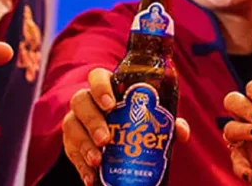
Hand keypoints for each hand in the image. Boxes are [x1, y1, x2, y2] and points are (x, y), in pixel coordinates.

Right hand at [62, 67, 193, 183]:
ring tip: (97, 161)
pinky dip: (80, 166)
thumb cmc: (135, 121)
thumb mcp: (151, 120)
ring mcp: (76, 121)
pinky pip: (70, 152)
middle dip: (92, 121)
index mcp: (108, 88)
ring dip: (84, 145)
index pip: (97, 77)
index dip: (100, 87)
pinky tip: (90, 177)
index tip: (110, 104)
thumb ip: (167, 123)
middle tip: (106, 139)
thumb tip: (181, 132)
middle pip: (80, 102)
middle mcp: (87, 101)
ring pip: (71, 126)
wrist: (116, 140)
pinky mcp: (70, 142)